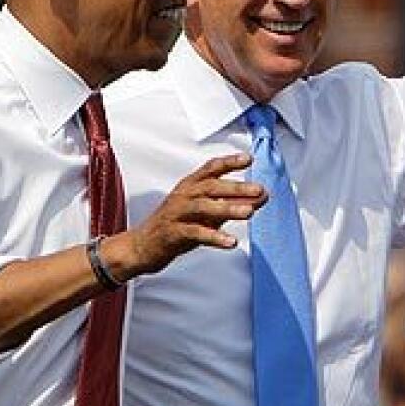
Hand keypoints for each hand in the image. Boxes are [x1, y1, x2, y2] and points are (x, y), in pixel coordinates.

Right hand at [116, 153, 266, 277]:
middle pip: (211, 186)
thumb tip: (262, 196)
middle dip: (236, 187)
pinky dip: (215, 237)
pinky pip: (196, 233)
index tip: (249, 159)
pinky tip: (231, 242)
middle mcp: (183, 196)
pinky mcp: (173, 233)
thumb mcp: (205, 212)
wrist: (142, 246)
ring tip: (249, 213)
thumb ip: (230, 203)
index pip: (210, 168)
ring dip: (228, 209)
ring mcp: (176, 214)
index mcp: (190, 186)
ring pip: (203, 207)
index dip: (229, 162)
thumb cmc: (177, 225)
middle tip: (259, 190)